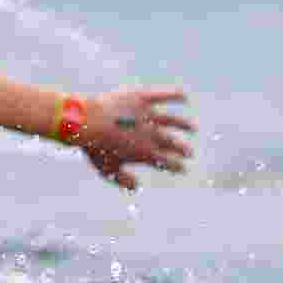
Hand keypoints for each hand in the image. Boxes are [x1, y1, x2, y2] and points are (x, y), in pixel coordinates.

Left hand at [78, 89, 194, 189]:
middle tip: (189, 153)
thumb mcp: (107, 169)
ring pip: (172, 120)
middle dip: (182, 149)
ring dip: (184, 124)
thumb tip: (136, 187)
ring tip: (193, 128)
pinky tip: (184, 96)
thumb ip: (123, 180)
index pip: (168, 162)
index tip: (182, 168)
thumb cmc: (95, 148)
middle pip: (172, 143)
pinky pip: (162, 95)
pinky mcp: (141, 98)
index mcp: (145, 153)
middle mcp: (151, 134)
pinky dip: (175, 95)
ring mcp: (147, 115)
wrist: (89, 122)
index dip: (177, 166)